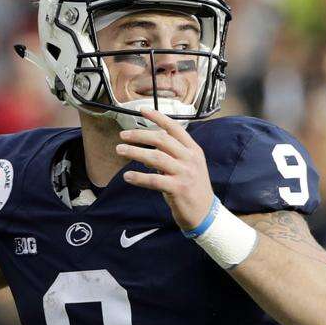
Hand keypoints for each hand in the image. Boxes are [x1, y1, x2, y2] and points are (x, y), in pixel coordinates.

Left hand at [116, 108, 213, 230]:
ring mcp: (185, 173)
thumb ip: (170, 156)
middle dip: (139, 135)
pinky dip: (138, 177)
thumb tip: (147, 148)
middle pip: (161, 139)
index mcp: (193, 150)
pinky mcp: (178, 188)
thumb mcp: (186, 167)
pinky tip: (127, 176)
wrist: (205, 213)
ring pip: (155, 157)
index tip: (142, 110)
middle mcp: (190, 158)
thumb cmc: (192, 189)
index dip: (158, 117)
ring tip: (120, 150)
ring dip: (135, 152)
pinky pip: (154, 180)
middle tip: (123, 135)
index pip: (175, 128)